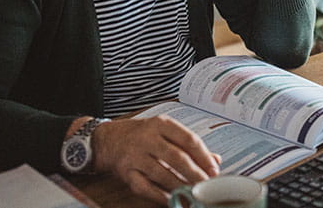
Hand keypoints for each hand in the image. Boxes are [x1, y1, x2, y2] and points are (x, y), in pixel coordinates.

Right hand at [92, 116, 220, 203]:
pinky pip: (145, 187)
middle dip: (195, 173)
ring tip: (194, 193)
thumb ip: (189, 145)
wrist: (107, 139)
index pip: (188, 139)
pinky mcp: (126, 172)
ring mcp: (135, 155)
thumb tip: (216, 160)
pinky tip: (172, 199)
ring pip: (162, 174)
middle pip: (176, 157)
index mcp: (161, 124)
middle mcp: (147, 138)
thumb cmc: (141, 135)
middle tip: (207, 184)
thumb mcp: (165, 131)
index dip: (204, 156)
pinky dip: (160, 196)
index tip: (214, 169)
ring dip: (180, 186)